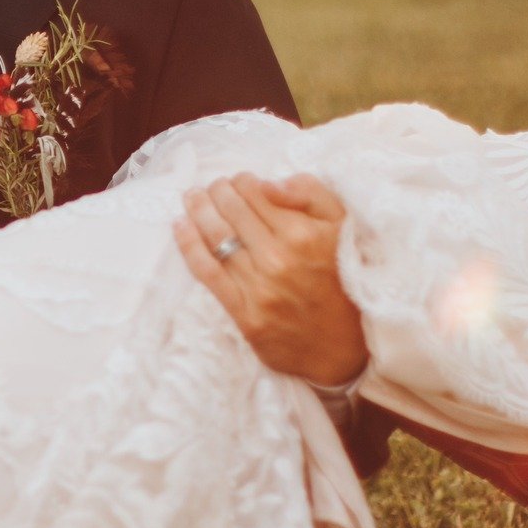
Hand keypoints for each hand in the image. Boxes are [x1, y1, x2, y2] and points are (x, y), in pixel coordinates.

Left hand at [174, 173, 368, 387]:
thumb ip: (311, 194)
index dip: (243, 181)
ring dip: (199, 211)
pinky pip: (208, 273)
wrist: (346, 347)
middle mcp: (278, 259)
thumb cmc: (346, 281)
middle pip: (231, 211)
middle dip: (217, 191)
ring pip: (216, 237)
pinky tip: (180, 227)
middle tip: (212, 186)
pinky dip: (189, 246)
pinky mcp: (246, 315)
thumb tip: (269, 182)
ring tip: (193, 198)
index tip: (240, 180)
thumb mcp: (343, 227)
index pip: (256, 192)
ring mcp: (259, 289)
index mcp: (303, 234)